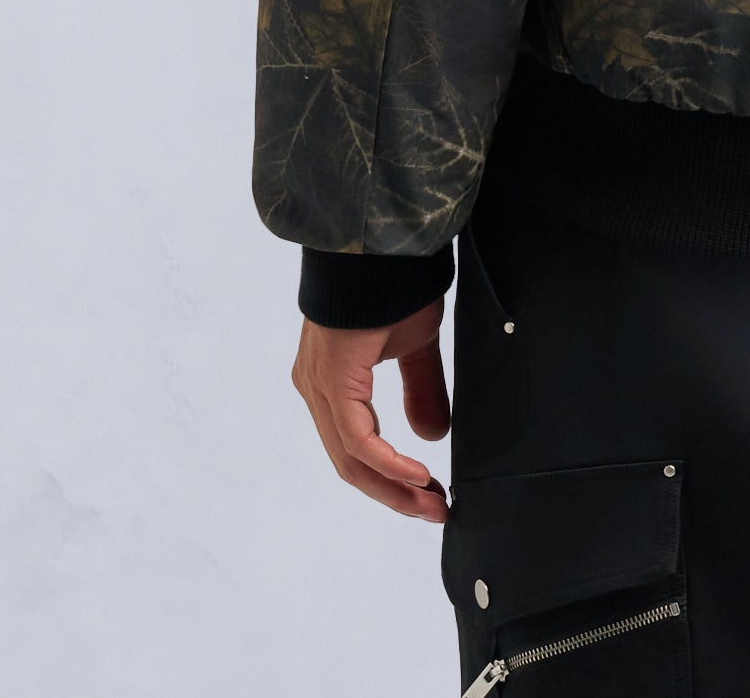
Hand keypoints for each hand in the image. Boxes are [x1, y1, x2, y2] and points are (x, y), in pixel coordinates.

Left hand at [292, 299, 450, 520]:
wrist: (382, 240)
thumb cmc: (393, 283)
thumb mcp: (413, 344)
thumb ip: (420, 389)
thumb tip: (430, 436)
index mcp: (331, 380)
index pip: (355, 447)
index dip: (391, 478)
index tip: (430, 493)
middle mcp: (315, 386)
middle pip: (350, 461)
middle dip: (394, 493)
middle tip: (434, 509)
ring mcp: (318, 384)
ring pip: (350, 456)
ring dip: (393, 485)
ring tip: (431, 500)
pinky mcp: (331, 378)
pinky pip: (357, 435)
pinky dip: (388, 461)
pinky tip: (417, 474)